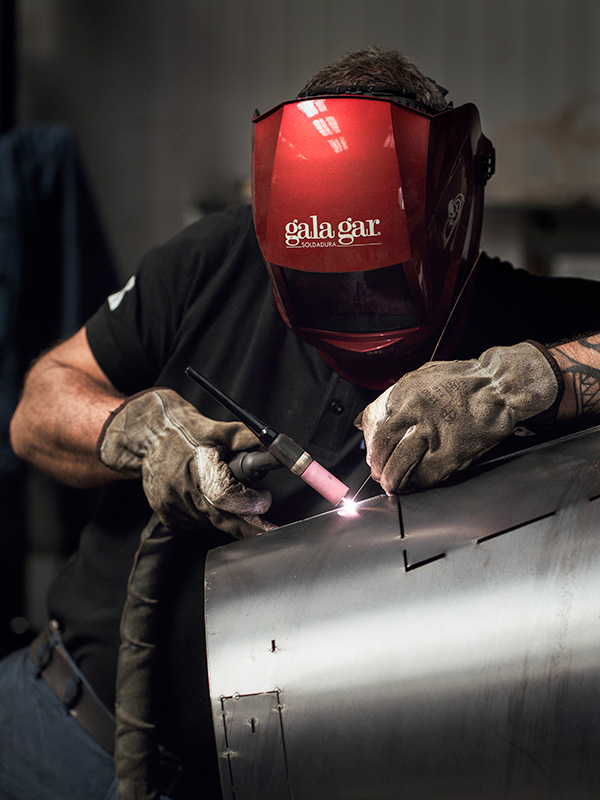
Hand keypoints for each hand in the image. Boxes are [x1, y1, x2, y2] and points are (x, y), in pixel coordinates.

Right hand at [97, 388, 272, 536]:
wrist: (152, 437)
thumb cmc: (187, 432)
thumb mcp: (219, 430)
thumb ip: (247, 439)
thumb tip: (274, 446)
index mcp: (197, 467)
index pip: (225, 494)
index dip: (247, 501)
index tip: (264, 501)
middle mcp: (182, 489)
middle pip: (220, 518)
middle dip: (247, 526)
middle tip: (266, 528)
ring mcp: (172, 505)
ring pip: (210, 523)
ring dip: (226, 515)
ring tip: (228, 495)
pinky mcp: (167, 515)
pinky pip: (197, 524)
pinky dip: (208, 516)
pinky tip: (206, 499)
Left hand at [355, 342, 561, 492]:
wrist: (499, 385)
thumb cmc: (465, 380)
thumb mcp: (422, 376)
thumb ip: (395, 397)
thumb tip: (366, 420)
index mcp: (405, 391)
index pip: (374, 422)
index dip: (371, 443)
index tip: (373, 452)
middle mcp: (415, 410)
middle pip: (383, 446)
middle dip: (377, 465)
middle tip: (378, 473)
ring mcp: (433, 431)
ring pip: (399, 463)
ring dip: (392, 479)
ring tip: (391, 484)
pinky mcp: (451, 451)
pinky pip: (426, 474)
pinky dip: (418, 482)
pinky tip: (416, 482)